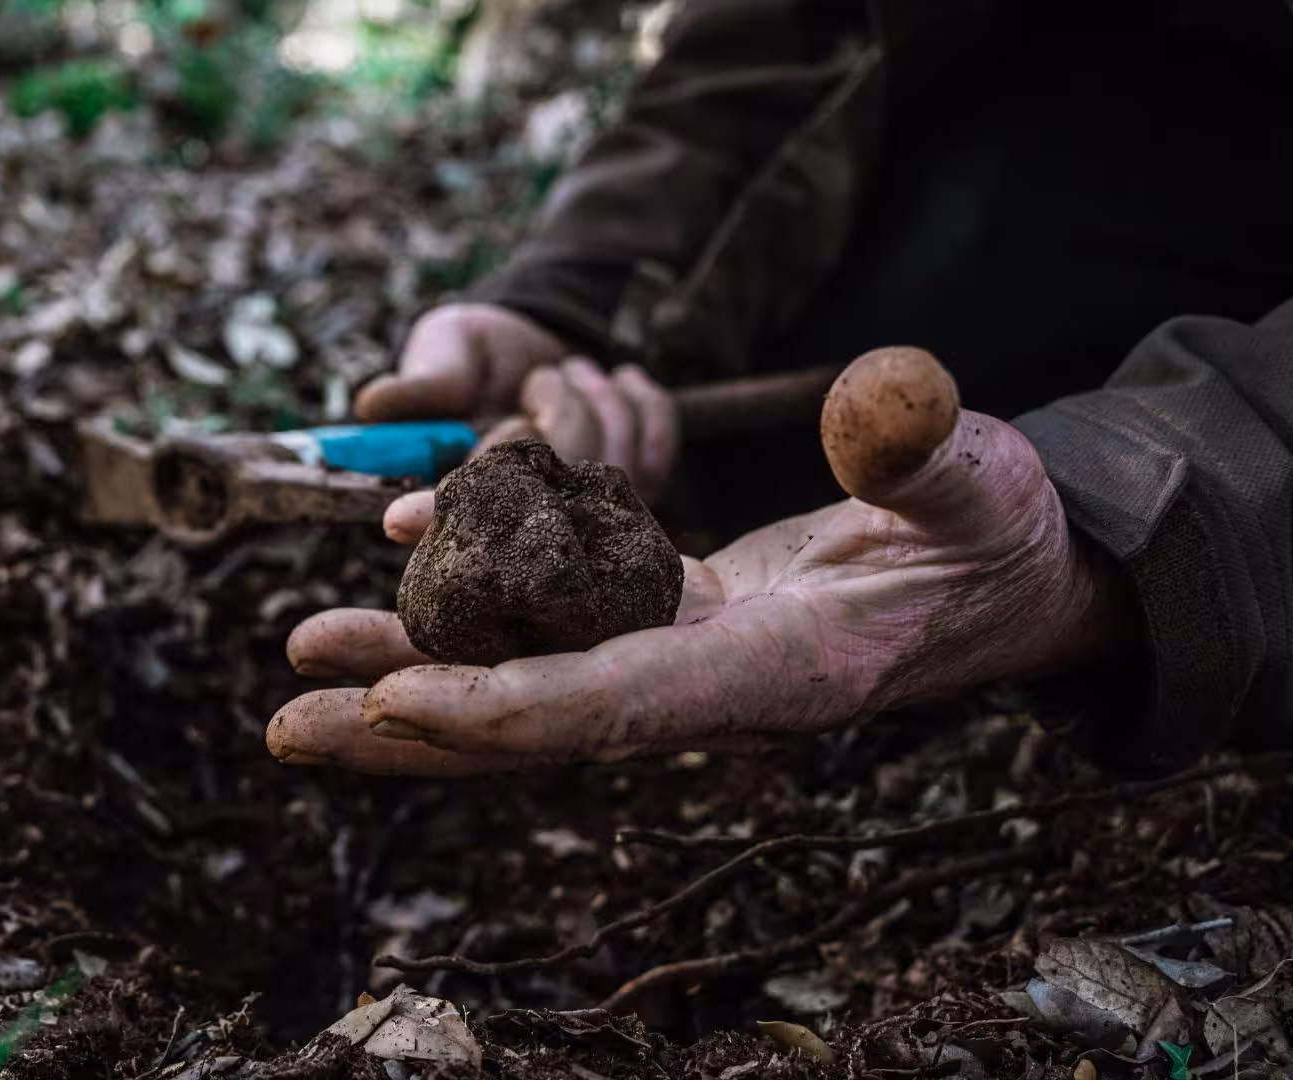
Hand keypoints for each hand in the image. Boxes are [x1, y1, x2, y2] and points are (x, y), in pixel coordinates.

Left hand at [267, 347, 1136, 774]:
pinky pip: (546, 627)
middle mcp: (705, 685)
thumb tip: (883, 398)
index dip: (502, 703)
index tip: (394, 695)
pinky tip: (399, 567)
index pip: (616, 701)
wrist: (1005, 579)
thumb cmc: (1000, 535)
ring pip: (520, 682)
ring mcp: (677, 657)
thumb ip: (929, 454)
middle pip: (532, 723)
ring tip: (299, 659)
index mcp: (773, 672)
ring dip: (409, 675)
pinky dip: (471, 612)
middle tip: (286, 720)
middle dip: (410, 727)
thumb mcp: (988, 483)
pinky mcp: (666, 620)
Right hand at [360, 304, 679, 501]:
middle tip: (538, 378)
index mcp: (465, 486)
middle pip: (552, 483)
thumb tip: (372, 405)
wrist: (545, 340)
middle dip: (559, 411)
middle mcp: (524, 513)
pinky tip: (616, 381)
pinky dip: (641, 400)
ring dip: (596, 395)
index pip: (450, 507)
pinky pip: (659, 445)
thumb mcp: (444, 346)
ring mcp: (586, 509)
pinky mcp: (640, 488)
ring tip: (566, 373)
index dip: (430, 512)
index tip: (401, 515)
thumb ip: (424, 380)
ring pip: (613, 458)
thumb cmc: (482, 350)